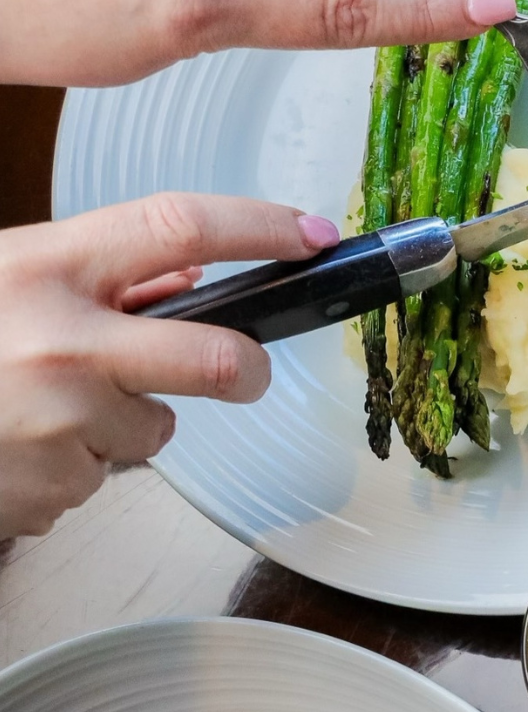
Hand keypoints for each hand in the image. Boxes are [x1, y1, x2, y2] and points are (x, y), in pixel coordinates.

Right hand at [0, 194, 337, 538]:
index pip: (180, 227)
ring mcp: (60, 420)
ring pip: (155, 428)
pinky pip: (100, 477)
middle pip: (219, 358)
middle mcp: (60, 341)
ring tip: (42, 408)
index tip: (312, 235)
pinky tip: (18, 446)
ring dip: (122, 425)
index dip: (260, 227)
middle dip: (248, 371)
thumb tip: (185, 274)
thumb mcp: (2, 278)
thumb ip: (90, 276)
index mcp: (41, 267)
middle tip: (245, 373)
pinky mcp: (52, 485)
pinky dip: (72, 468)